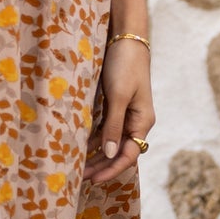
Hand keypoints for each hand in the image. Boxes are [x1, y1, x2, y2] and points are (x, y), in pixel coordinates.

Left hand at [85, 34, 153, 184]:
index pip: (129, 155)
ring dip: (96, 155)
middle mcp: (136, 122)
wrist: (126, 39)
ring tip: (77, 166)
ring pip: (112, 142)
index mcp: (142, 122)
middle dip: (102, 166)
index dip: (112, 169)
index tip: (94, 179)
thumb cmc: (124, 66)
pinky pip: (106, 129)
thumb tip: (108, 154)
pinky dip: (94, 139)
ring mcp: (126, 114)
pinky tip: (80, 146)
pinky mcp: (116, 105)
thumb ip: (113, 125)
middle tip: (80, 177)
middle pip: (120, 152)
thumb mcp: (117, 97)